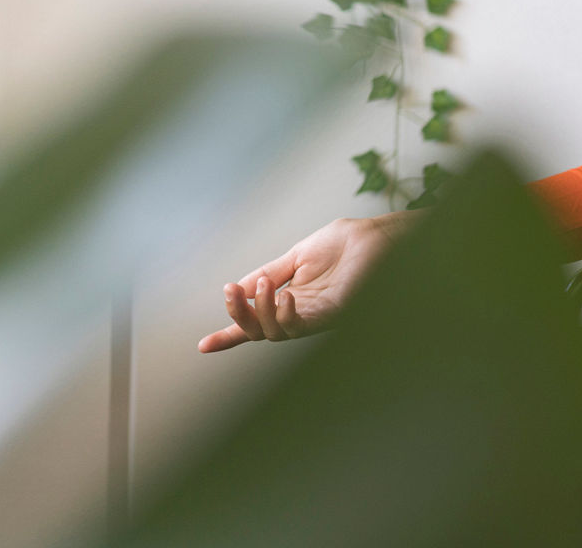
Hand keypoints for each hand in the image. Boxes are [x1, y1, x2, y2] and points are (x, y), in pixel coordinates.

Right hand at [196, 212, 416, 352]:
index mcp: (292, 300)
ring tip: (265, 285)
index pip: (257, 322)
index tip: (202, 346)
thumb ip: (269, 273)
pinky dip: (286, 315)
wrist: (379, 234)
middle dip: (238, 315)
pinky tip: (285, 298)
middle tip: (230, 292)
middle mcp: (303, 314)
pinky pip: (303, 327)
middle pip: (260, 331)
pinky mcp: (336, 314)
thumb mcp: (297, 256)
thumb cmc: (347, 244)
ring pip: (276, 333)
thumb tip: (238, 287)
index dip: (230, 335)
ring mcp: (319, 317)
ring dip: (261, 310)